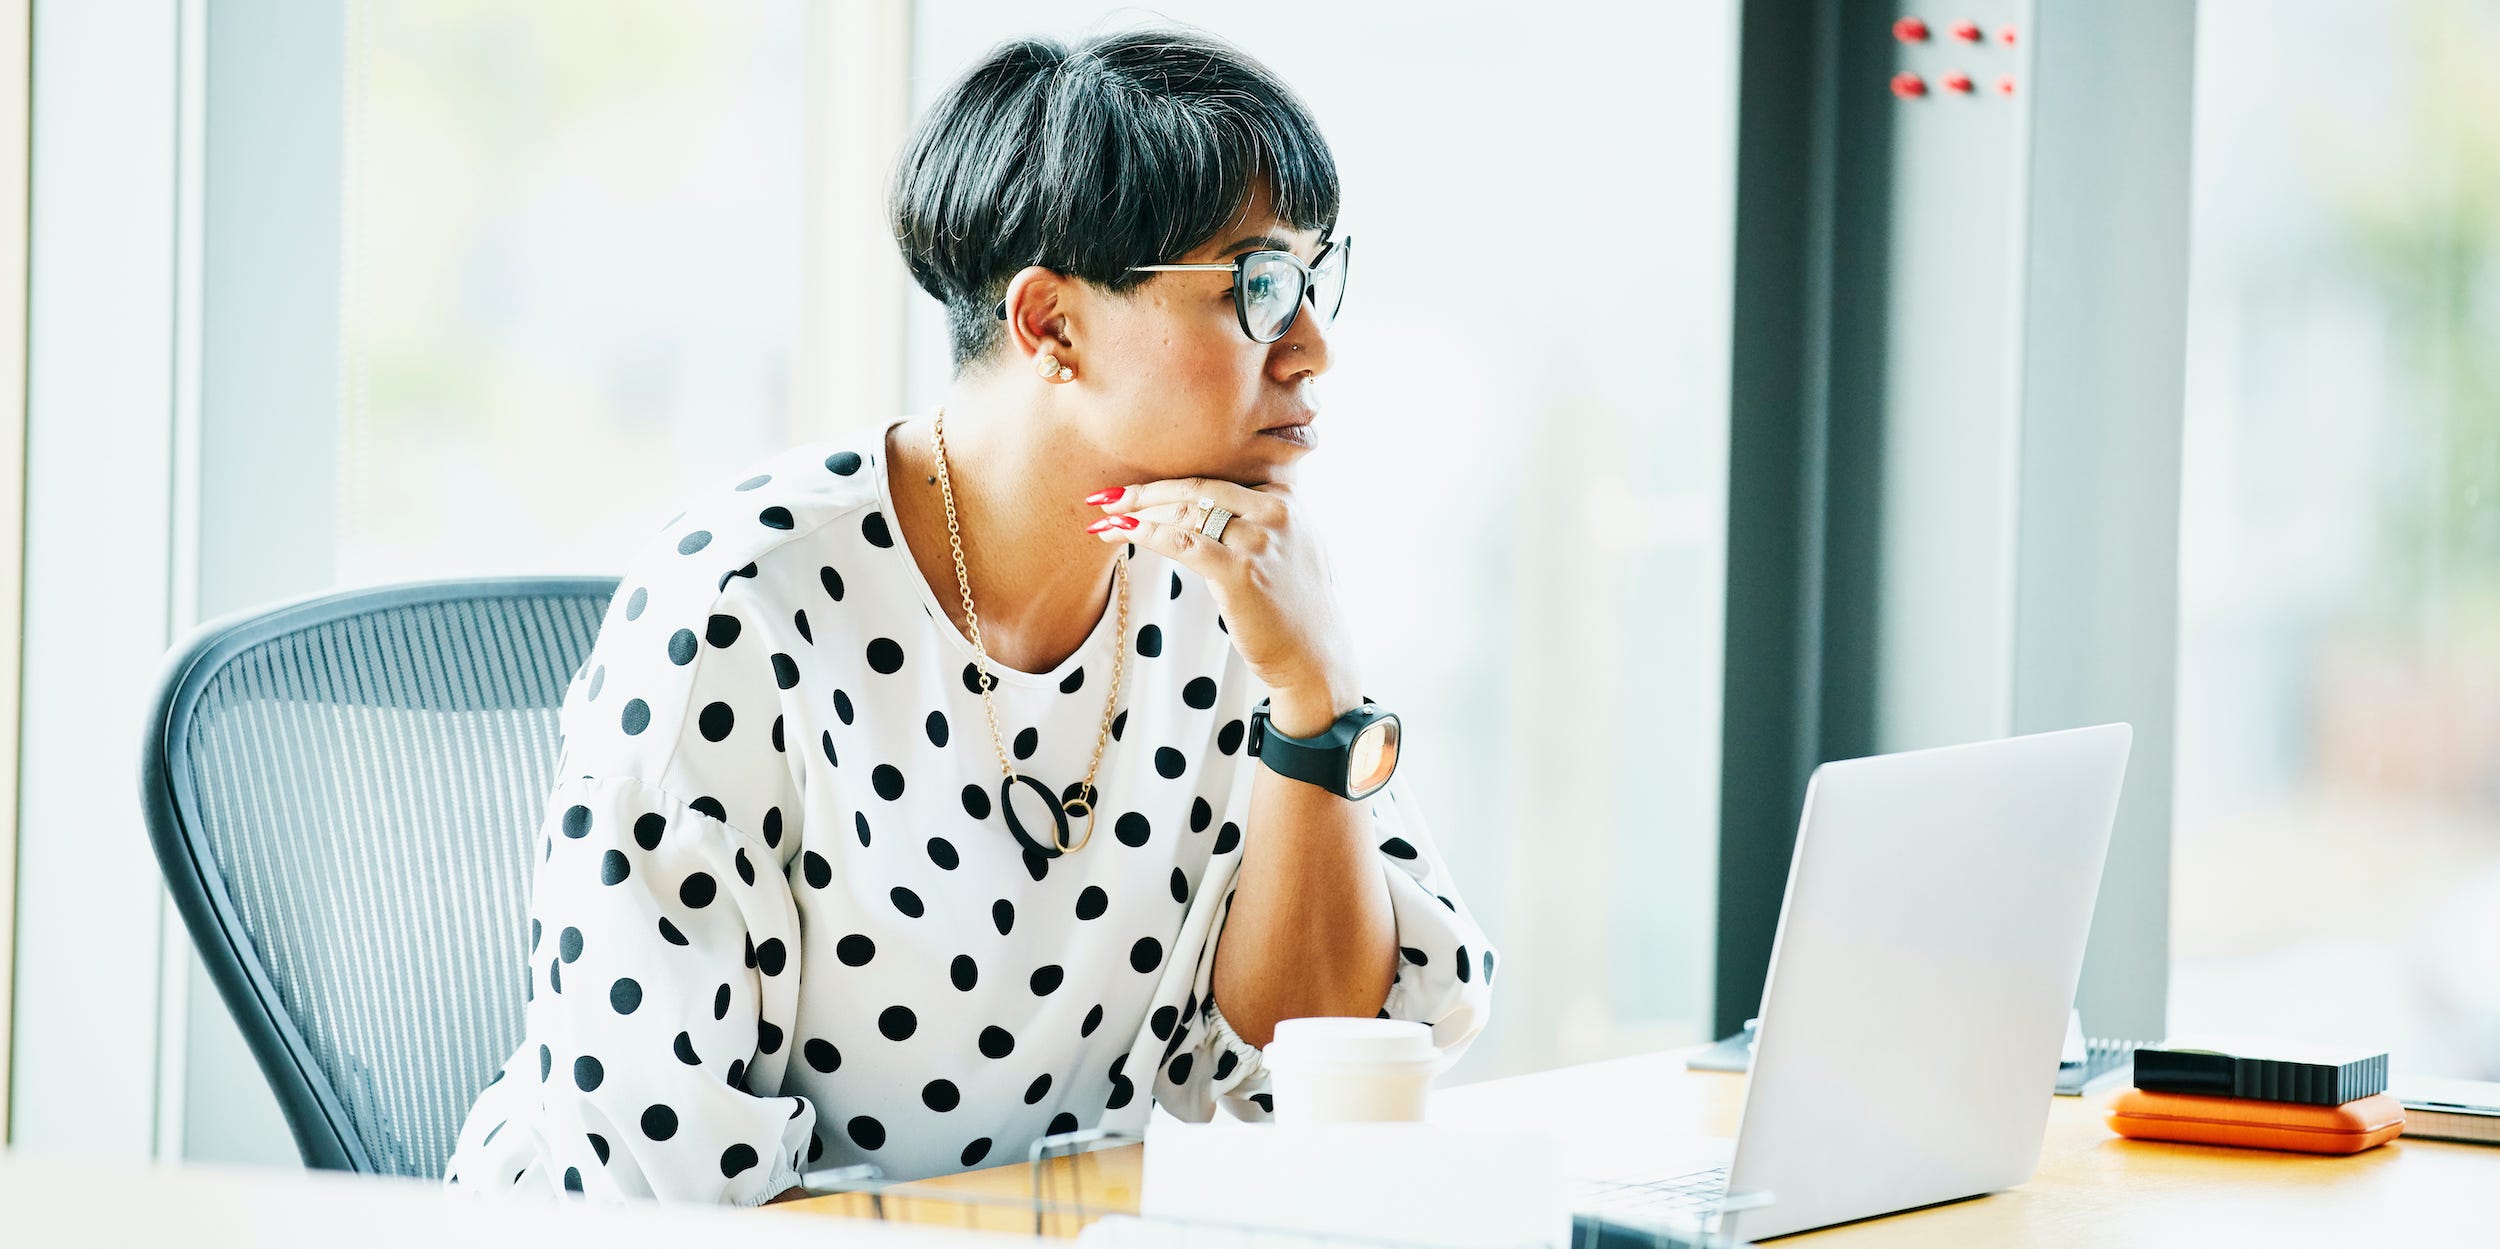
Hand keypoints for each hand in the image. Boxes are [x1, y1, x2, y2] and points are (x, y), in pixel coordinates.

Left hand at [1083, 477, 1361, 736]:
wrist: (1315, 658)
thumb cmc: (1295, 611)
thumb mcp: (1291, 550)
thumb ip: (1262, 522)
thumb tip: (1212, 511)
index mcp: (1287, 499)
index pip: (1217, 478)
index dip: (1171, 481)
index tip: (1136, 489)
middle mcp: (1276, 511)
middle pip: (1196, 488)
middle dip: (1145, 491)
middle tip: (1106, 495)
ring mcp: (1259, 539)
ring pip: (1184, 512)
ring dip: (1136, 514)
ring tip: (1103, 518)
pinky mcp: (1240, 570)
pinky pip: (1181, 542)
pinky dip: (1144, 534)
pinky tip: (1119, 532)